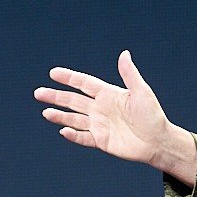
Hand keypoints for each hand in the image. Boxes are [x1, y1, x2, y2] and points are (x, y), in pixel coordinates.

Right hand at [34, 51, 195, 181]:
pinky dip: (73, 135)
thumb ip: (129, 75)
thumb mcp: (142, 92)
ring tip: (45, 113)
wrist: (158, 142)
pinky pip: (83, 137)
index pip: (84, 83)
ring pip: (74, 119)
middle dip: (56, 96)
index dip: (69, 78)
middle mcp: (101, 108)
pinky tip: (63, 131)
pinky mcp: (102, 141)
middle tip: (38, 93)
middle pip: (73, 100)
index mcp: (108, 94)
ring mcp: (100, 125)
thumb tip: (124, 53)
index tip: (53, 73)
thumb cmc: (153, 116)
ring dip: (60, 115)